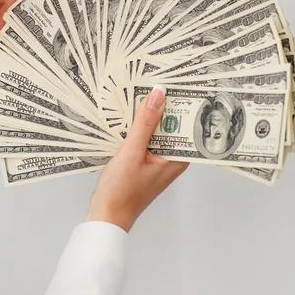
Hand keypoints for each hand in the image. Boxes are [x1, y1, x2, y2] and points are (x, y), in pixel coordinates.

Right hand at [86, 85, 188, 232]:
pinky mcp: (145, 161)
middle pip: (174, 125)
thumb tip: (158, 95)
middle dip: (167, 105)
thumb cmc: (121, 191)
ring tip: (145, 90)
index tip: (182, 82)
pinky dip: (140, 127)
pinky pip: (147, 138)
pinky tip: (131, 115)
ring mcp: (158, 160)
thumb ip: (145, 123)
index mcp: (178, 158)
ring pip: (159, 130)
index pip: (189, 125)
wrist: (105, 215)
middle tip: (160, 79)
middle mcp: (172, 158)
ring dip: (151, 115)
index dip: (186, 104)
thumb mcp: (132, 151)